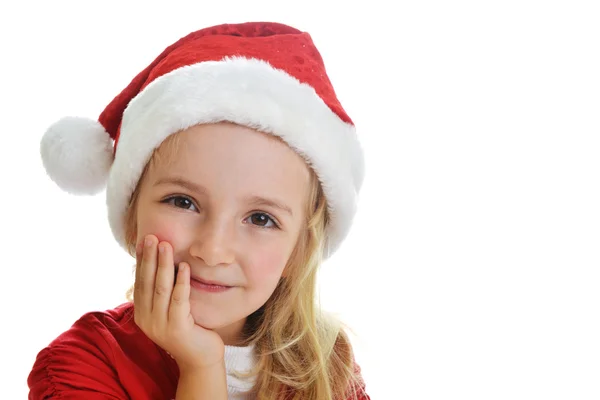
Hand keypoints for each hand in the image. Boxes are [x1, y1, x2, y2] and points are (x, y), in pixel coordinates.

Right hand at [133, 234, 224, 371]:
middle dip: (150, 257)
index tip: (144, 240)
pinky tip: (184, 266)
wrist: (200, 358)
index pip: (140, 281)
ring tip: (166, 245)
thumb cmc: (188, 328)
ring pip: (160, 288)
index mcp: (141, 313)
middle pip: (147, 282)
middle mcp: (146, 319)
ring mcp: (160, 325)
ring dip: (163, 265)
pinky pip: (179, 300)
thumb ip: (163, 292)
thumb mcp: (170, 309)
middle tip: (153, 237)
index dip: (142, 260)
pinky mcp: (177, 328)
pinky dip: (181, 282)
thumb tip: (161, 262)